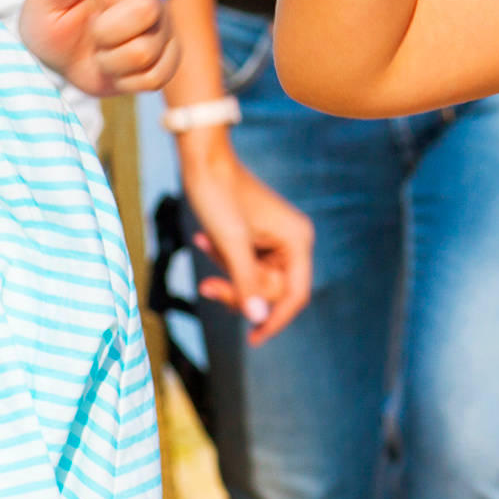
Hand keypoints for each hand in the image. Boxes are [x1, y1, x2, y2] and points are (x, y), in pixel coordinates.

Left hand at [20, 0, 178, 95]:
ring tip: (100, 52)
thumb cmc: (51, 20)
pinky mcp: (169, 56)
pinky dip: (125, 79)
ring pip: (147, 50)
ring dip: (111, 60)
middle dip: (108, 30)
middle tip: (92, 31)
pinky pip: (156, 76)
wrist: (59, 59)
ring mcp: (163, 24)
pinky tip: (114, 68)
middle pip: (147, 8)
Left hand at [178, 138, 313, 343]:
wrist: (201, 158)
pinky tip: (202, 239)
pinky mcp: (256, 235)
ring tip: (202, 246)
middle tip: (208, 287)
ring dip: (227, 271)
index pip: (295, 294)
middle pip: (272, 289)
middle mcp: (292, 240)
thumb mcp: (230, 245)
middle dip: (240, 290)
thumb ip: (246, 283)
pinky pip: (244, 262)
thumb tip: (259, 319)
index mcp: (297, 241)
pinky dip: (223, 257)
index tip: (253, 339)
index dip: (276, 320)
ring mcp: (274, 238)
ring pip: (255, 277)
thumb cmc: (218, 196)